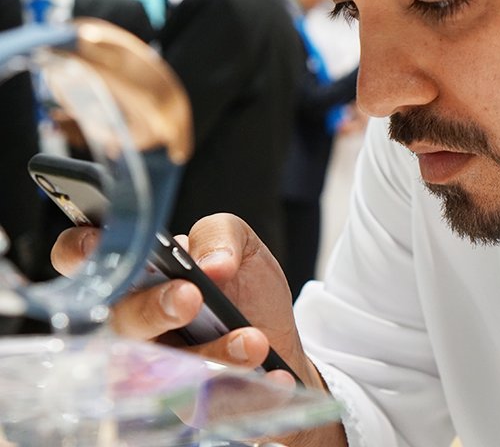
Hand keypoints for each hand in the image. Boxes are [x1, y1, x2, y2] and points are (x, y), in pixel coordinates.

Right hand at [51, 214, 313, 385]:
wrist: (281, 342)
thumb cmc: (246, 289)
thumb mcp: (242, 246)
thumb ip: (220, 235)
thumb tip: (211, 264)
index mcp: (139, 274)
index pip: (83, 259)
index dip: (79, 252)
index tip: (101, 246)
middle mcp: (133, 321)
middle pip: (116, 319)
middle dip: (151, 307)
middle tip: (190, 297)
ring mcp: (152, 366)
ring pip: (157, 368)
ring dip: (210, 353)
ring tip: (252, 341)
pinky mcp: (182, 403)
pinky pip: (201, 403)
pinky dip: (239, 389)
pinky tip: (272, 375)